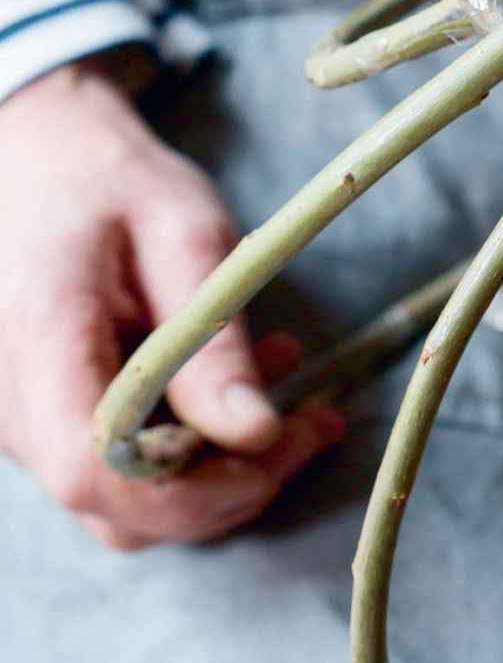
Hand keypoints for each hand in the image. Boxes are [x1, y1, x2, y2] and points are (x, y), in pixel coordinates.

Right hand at [0, 57, 343, 548]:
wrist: (38, 156)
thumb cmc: (109, 181)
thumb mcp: (183, 231)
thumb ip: (213, 336)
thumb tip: (255, 434)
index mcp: (40, 337)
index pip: (94, 469)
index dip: (192, 492)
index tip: (278, 449)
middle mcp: (14, 399)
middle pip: (117, 506)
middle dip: (231, 486)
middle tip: (312, 423)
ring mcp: (23, 420)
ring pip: (124, 504)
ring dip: (221, 473)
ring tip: (294, 399)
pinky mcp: (48, 423)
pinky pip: (121, 471)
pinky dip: (193, 453)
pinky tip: (243, 389)